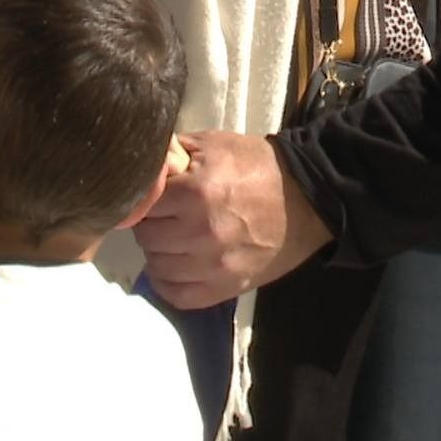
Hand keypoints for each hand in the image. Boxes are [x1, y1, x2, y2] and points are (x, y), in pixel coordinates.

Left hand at [132, 130, 332, 308]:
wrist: (307, 198)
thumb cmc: (255, 167)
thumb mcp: (211, 145)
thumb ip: (168, 154)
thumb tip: (134, 165)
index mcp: (196, 192)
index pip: (141, 205)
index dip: (144, 199)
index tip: (156, 198)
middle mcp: (201, 233)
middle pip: (146, 237)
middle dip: (151, 225)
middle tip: (166, 218)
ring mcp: (214, 266)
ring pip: (157, 266)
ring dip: (160, 253)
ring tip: (174, 239)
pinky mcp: (226, 288)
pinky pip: (178, 295)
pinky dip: (170, 282)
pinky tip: (177, 266)